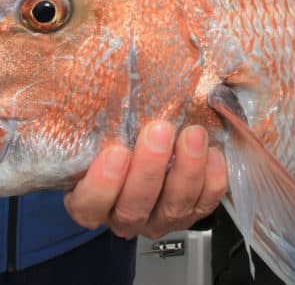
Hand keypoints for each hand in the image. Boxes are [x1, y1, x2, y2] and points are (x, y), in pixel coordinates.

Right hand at [63, 121, 227, 238]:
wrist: (146, 144)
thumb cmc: (114, 137)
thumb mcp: (94, 130)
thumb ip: (92, 117)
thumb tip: (82, 76)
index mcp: (90, 202)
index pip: (89, 204)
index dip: (102, 184)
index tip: (116, 152)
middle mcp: (123, 216)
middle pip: (134, 206)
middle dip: (149, 168)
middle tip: (159, 131)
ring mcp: (159, 219)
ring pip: (173, 207)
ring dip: (186, 170)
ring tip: (192, 135)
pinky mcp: (191, 212)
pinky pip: (204, 204)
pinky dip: (211, 180)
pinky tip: (213, 154)